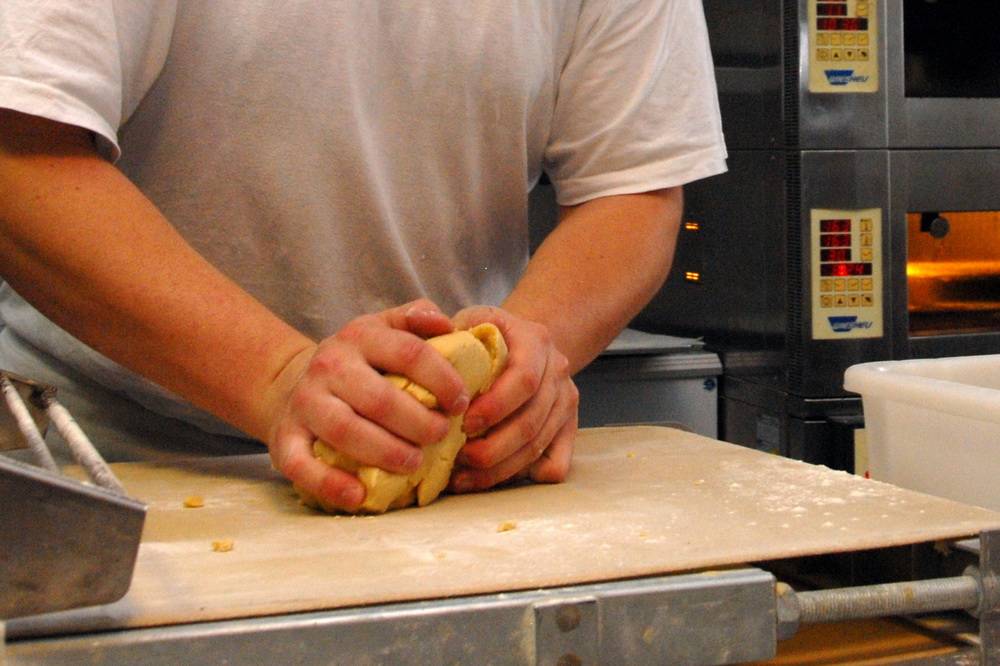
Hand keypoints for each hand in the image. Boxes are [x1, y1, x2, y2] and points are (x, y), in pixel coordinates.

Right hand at [266, 299, 469, 511]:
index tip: (461, 403)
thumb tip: (446, 325)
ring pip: (344, 431)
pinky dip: (329, 484)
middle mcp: (329, 366)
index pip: (409, 353)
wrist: (290, 382)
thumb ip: (415, 318)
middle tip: (442, 436)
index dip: (442, 379)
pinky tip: (359, 496)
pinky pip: (302, 465)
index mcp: (360, 337)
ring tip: (414, 464)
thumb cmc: (357, 361)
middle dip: (418, 423)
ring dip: (385, 452)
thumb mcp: (382, 328)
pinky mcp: (284, 438)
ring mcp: (304, 403)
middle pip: (380, 399)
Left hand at [448, 306, 577, 491]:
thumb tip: (427, 328)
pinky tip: (489, 478)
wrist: (520, 344)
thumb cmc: (484, 337)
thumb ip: (443, 324)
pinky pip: (555, 465)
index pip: (524, 379)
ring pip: (538, 446)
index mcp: (536, 341)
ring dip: (499, 469)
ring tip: (463, 477)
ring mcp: (565, 401)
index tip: (464, 424)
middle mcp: (558, 370)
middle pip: (532, 420)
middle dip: (493, 447)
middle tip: (459, 458)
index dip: (496, 406)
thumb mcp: (466, 320)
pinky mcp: (568, 428)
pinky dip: (524, 477)